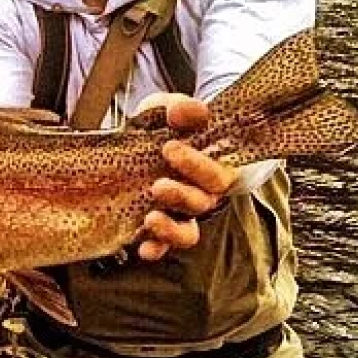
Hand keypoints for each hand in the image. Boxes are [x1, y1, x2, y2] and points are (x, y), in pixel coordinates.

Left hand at [134, 93, 235, 260]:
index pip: (218, 175)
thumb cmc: (162, 124)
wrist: (140, 139)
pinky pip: (162, 246)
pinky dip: (155, 249)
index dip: (198, 166)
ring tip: (151, 218)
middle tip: (158, 186)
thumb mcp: (168, 109)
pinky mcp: (156, 227)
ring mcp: (178, 213)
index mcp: (210, 166)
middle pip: (203, 203)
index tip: (169, 148)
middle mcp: (199, 194)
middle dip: (182, 196)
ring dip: (172, 229)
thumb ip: (179, 108)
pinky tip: (143, 249)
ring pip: (188, 232)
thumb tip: (185, 112)